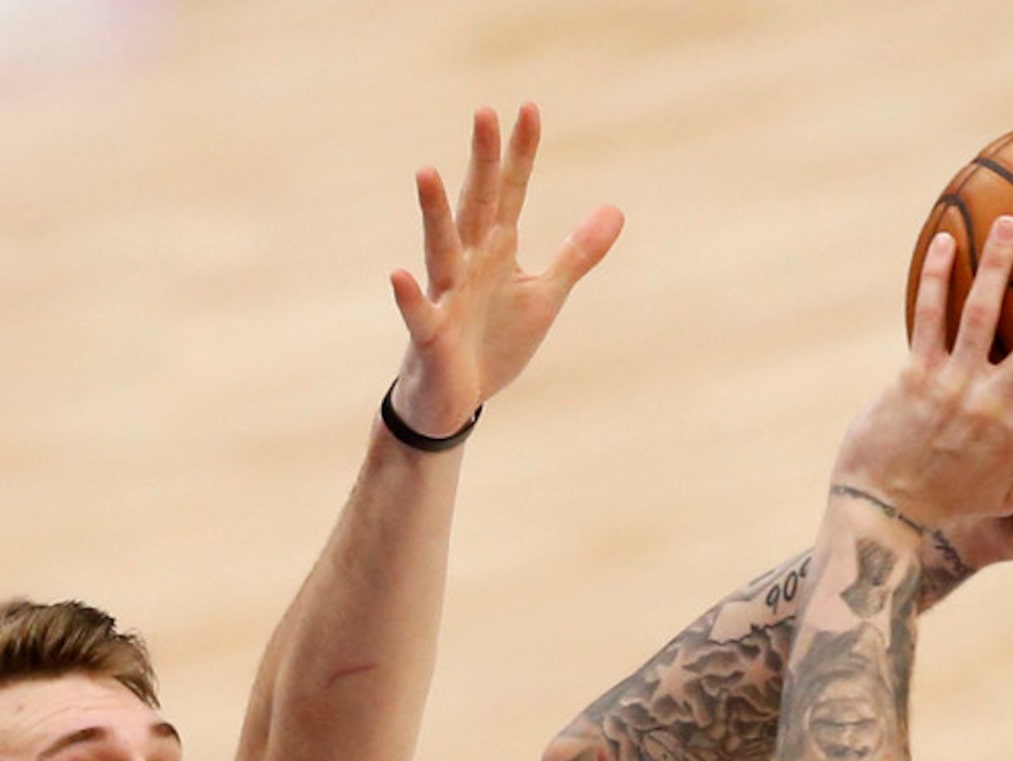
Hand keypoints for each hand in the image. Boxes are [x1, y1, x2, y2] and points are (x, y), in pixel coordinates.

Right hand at [388, 103, 623, 436]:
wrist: (455, 401)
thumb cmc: (493, 342)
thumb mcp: (544, 295)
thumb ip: (576, 254)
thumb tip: (616, 210)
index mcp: (495, 250)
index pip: (510, 193)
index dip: (521, 155)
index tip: (529, 108)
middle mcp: (467, 263)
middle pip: (477, 205)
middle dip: (482, 163)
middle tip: (484, 112)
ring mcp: (447, 296)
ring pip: (440, 248)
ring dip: (433, 213)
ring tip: (427, 171)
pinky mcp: (432, 335)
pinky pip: (419, 313)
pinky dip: (409, 297)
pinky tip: (397, 275)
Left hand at [836, 218, 1012, 570]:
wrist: (880, 508)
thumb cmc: (947, 504)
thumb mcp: (1005, 501)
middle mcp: (989, 406)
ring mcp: (952, 385)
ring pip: (980, 315)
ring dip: (999, 266)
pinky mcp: (915, 373)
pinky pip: (928, 316)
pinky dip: (936, 277)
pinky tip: (947, 240)